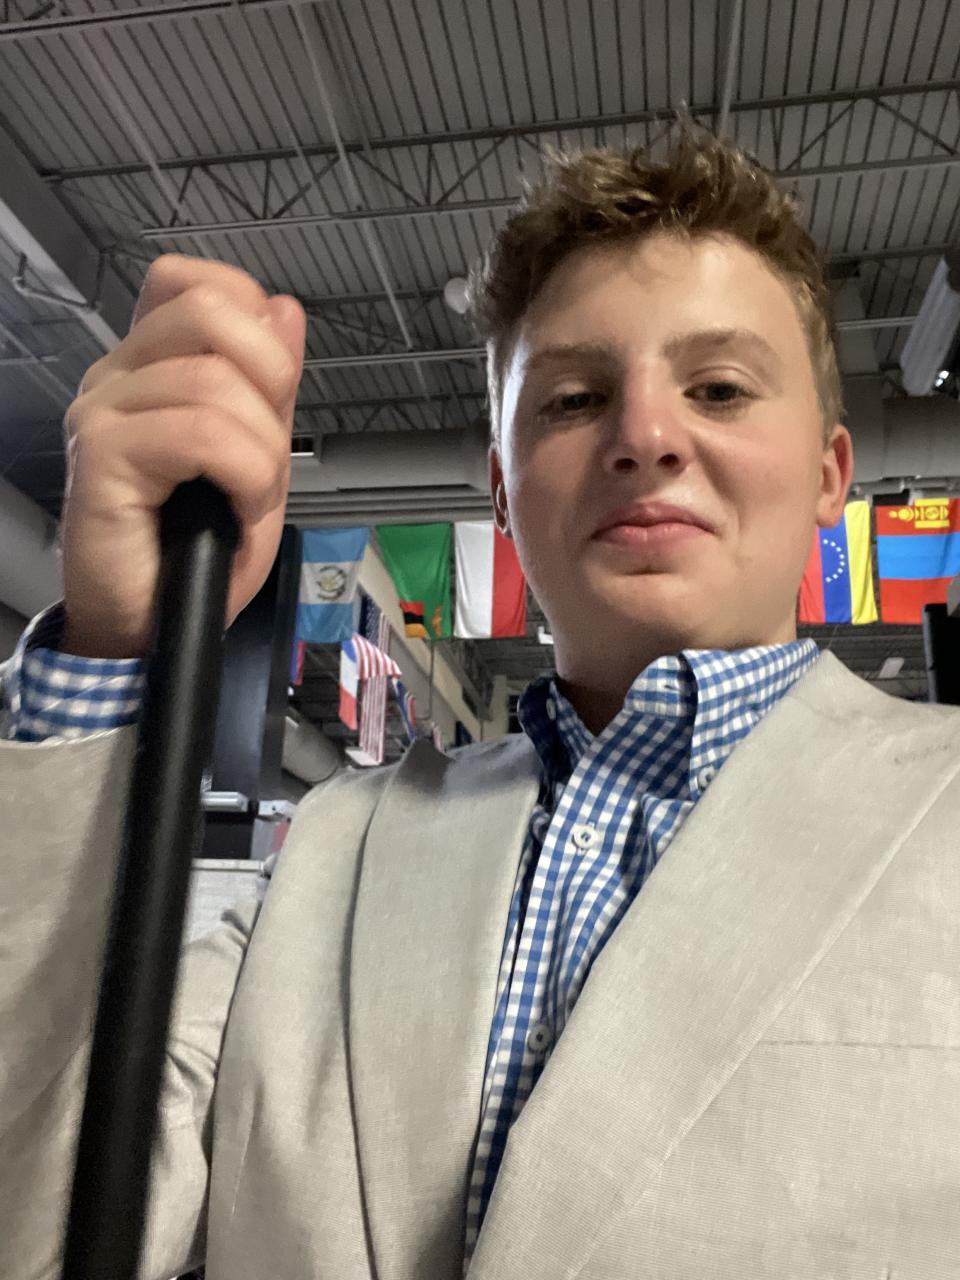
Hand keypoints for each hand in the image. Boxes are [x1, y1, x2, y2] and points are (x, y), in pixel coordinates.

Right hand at [59, 253, 305, 658]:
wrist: (146, 625)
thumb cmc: (192, 554)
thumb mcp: (255, 459)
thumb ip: (270, 386)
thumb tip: (284, 309)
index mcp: (152, 366)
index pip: (196, 283)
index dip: (253, 320)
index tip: (271, 388)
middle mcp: (120, 375)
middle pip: (210, 311)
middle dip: (271, 380)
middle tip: (267, 449)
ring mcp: (104, 408)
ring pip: (215, 381)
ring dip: (262, 451)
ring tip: (248, 498)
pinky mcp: (101, 451)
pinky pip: (201, 432)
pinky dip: (245, 475)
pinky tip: (235, 507)